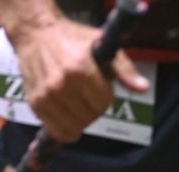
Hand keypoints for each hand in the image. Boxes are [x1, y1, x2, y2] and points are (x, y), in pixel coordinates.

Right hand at [13, 17, 148, 142]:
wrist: (37, 35)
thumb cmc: (71, 38)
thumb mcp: (102, 45)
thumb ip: (124, 69)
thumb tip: (142, 88)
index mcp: (80, 69)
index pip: (103, 103)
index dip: (106, 99)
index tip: (102, 91)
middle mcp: (62, 84)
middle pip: (89, 117)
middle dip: (94, 111)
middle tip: (90, 100)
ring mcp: (46, 96)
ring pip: (73, 127)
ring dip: (80, 122)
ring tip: (79, 110)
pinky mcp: (36, 103)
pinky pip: (55, 130)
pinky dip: (65, 131)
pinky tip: (68, 122)